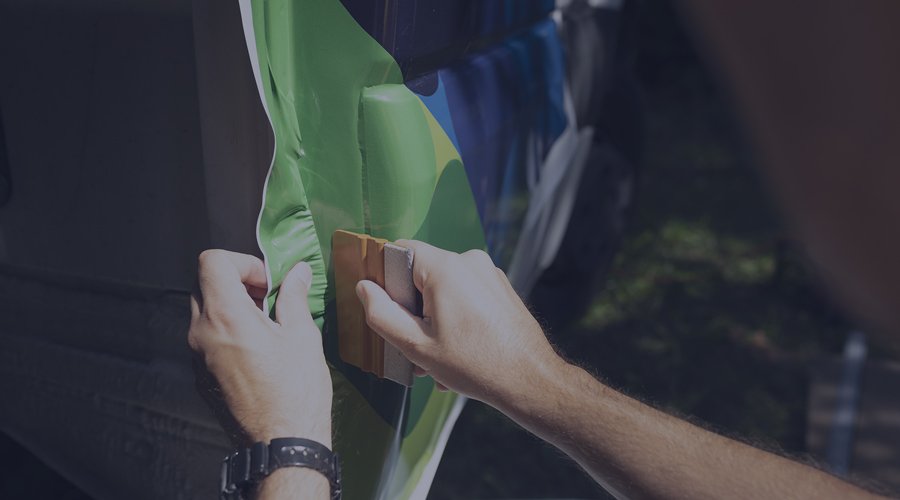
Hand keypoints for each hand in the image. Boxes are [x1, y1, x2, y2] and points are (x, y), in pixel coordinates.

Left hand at [188, 250, 331, 446]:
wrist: (281, 442)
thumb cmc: (295, 393)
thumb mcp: (302, 336)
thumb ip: (293, 297)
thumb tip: (297, 274)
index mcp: (226, 316)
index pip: (212, 262)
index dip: (242, 262)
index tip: (266, 280)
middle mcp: (202, 334)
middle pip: (205, 284)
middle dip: (237, 282)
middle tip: (268, 298)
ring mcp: (197, 357)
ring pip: (204, 312)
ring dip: (231, 306)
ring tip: (265, 324)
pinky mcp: (200, 376)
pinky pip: (206, 339)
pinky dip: (227, 331)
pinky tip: (257, 349)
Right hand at [355, 241, 560, 407]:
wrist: (531, 380)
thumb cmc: (476, 365)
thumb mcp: (416, 345)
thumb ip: (382, 314)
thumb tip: (364, 288)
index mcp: (446, 268)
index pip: (399, 251)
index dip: (385, 278)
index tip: (386, 309)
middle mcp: (470, 261)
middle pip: (421, 274)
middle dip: (412, 310)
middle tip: (413, 347)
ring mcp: (489, 274)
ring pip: (443, 288)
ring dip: (433, 320)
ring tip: (438, 358)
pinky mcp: (500, 288)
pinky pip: (465, 295)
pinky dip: (455, 319)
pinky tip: (458, 352)